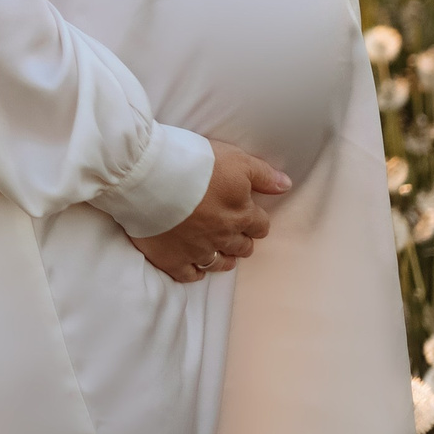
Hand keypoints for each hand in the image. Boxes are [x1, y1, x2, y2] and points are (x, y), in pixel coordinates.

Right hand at [126, 138, 290, 282]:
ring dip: (224, 258)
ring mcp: (197, 250)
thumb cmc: (193, 162)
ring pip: (219, 263)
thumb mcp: (235, 159)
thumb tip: (286, 186)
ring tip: (221, 254)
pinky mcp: (172, 258)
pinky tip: (195, 267)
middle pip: (242, 246)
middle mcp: (223, 236)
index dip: (256, 221)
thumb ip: (263, 174)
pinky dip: (195, 271)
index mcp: (240, 212)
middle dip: (241, 240)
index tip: (249, 216)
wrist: (148, 175)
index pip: (260, 225)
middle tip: (234, 234)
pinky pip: (189, 274)